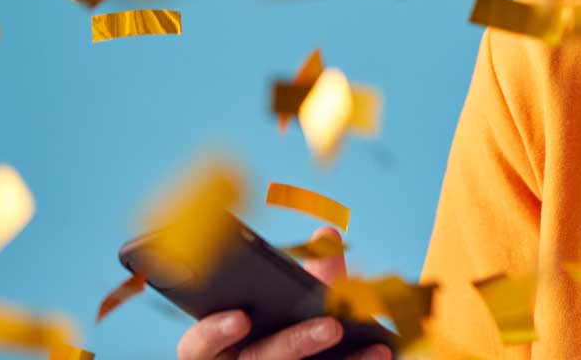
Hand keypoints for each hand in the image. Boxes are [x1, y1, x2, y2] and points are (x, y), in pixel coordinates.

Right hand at [176, 227, 392, 359]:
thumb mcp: (296, 300)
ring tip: (373, 346)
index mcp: (218, 347)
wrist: (304, 357)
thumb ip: (313, 271)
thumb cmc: (287, 328)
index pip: (198, 347)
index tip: (241, 316)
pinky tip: (383, 352)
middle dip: (296, 343)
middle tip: (332, 326)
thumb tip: (327, 234)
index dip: (213, 334)